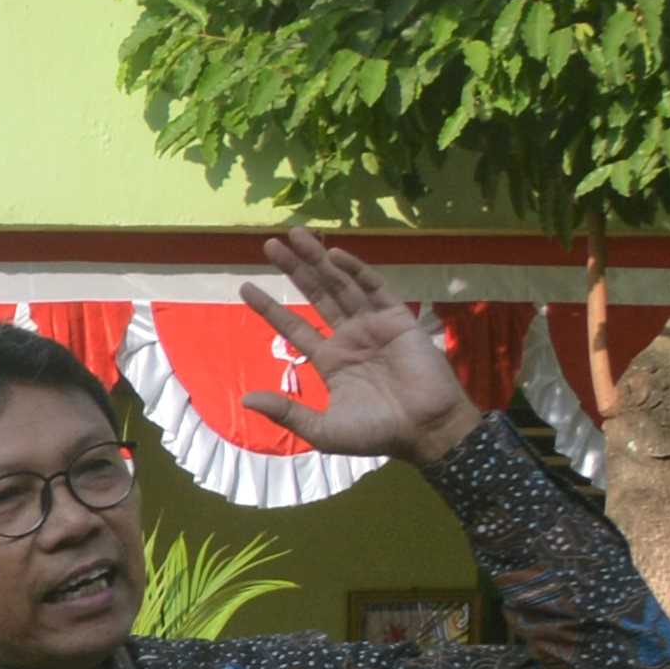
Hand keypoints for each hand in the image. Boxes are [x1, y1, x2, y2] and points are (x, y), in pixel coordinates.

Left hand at [243, 229, 487, 465]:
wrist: (424, 429)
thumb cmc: (375, 432)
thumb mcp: (322, 429)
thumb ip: (286, 412)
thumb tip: (245, 398)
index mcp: (329, 360)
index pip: (293, 326)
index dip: (270, 307)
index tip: (246, 286)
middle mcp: (348, 336)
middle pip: (315, 294)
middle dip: (294, 269)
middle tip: (269, 243)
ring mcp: (373, 324)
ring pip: (340, 284)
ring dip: (318, 260)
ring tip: (295, 235)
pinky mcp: (397, 318)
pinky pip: (373, 288)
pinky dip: (355, 270)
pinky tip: (333, 255)